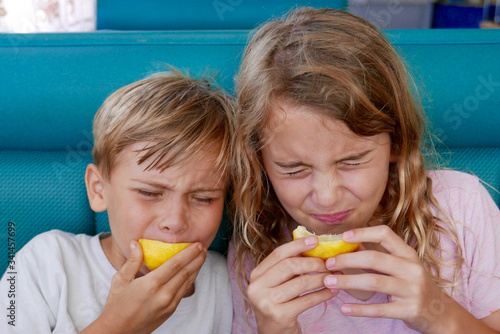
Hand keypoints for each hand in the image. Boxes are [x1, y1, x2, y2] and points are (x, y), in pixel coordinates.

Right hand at [82, 241, 206, 333]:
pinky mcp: (170, 311)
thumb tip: (136, 243)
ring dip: (196, 268)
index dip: (188, 253)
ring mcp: (168, 304)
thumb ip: (132, 261)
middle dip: (197, 258)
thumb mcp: (120, 280)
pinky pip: (183, 291)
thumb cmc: (116, 304)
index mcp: (150, 285)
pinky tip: (192, 271)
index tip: (197, 244)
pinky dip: (190, 279)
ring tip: (202, 256)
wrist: (118, 331)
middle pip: (185, 272)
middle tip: (203, 246)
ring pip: (187, 282)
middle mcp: (163, 295)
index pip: (175, 264)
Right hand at [247, 236, 336, 333]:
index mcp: (256, 275)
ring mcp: (266, 302)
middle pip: (289, 266)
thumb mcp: (276, 283)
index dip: (297, 245)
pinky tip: (332, 291)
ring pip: (301, 283)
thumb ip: (287, 267)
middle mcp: (257, 287)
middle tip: (328, 263)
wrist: (273, 333)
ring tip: (334, 276)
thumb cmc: (279, 303)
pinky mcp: (279, 316)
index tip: (315, 240)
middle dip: (313, 263)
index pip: (278, 254)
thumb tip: (312, 246)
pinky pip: (307, 300)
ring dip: (321, 278)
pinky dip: (323, 294)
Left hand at [322, 225, 473, 332]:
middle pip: (374, 258)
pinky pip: (380, 309)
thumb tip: (347, 245)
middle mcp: (411, 268)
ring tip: (329, 282)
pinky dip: (360, 309)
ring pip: (374, 282)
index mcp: (408, 254)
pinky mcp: (409, 310)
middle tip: (328, 263)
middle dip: (347, 260)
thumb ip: (379, 256)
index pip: (385, 234)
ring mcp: (412, 289)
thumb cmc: (412, 284)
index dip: (363, 233)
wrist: (440, 313)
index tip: (342, 237)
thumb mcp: (401, 266)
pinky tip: (344, 308)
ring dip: (348, 281)